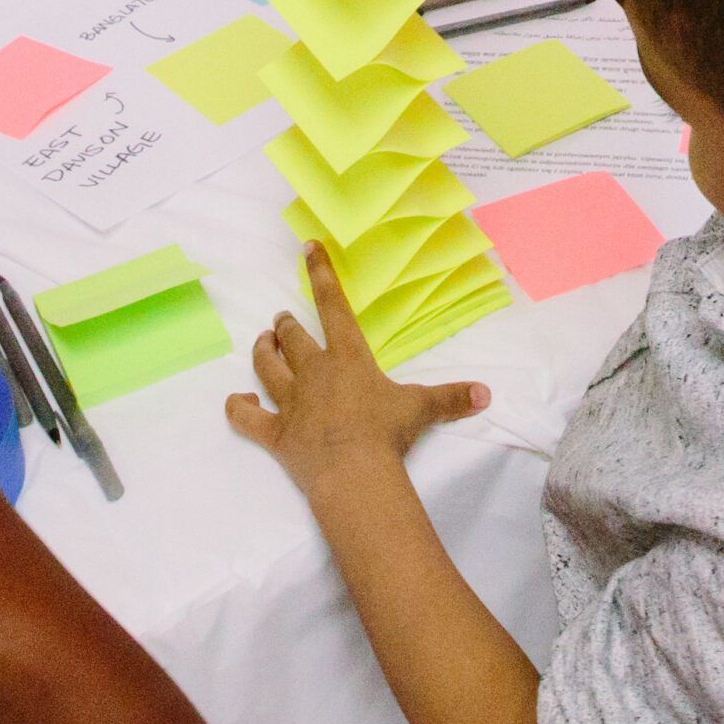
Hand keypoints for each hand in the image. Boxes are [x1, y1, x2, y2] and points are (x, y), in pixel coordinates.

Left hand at [226, 245, 485, 504]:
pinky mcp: (276, 434)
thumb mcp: (423, 409)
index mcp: (348, 358)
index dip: (321, 275)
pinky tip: (236, 401)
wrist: (354, 473)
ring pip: (267, 369)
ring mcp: (291, 403)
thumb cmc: (387, 433)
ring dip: (263, 353)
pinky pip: (247, 418)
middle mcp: (315, 373)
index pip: (333, 307)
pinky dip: (238, 409)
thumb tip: (487, 394)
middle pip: (293, 339)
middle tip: (282, 318)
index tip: (307, 249)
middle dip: (286, 325)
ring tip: (262, 341)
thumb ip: (452, 398)